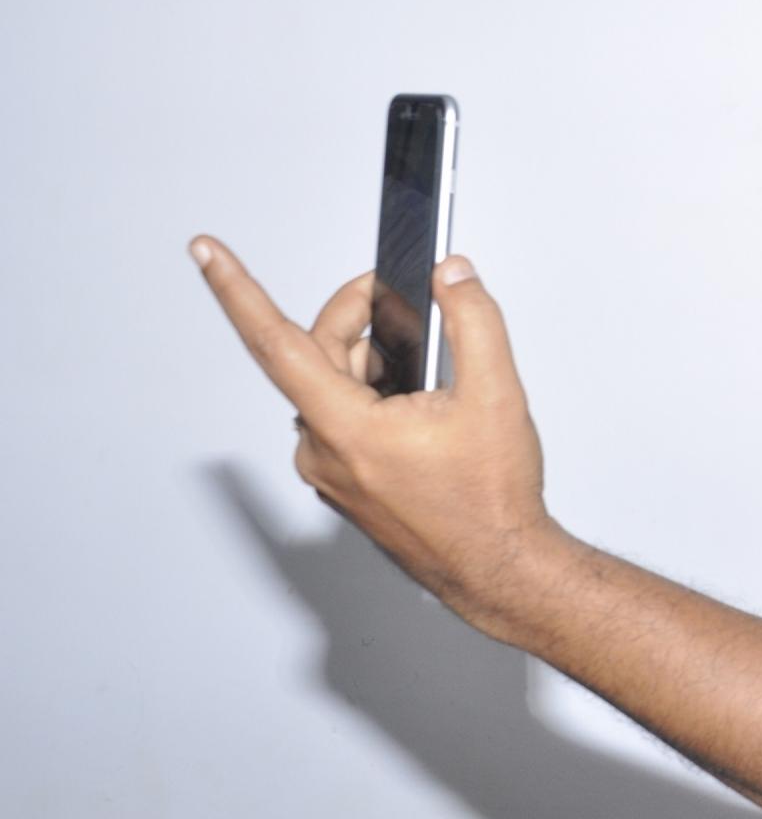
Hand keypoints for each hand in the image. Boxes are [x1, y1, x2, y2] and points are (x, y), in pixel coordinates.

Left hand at [189, 236, 560, 634]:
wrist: (498, 566)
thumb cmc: (490, 499)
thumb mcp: (496, 395)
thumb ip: (473, 320)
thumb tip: (452, 276)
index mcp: (348, 429)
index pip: (277, 343)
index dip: (237, 290)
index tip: (207, 252)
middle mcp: (324, 452)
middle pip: (315, 355)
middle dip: (357, 317)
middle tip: (400, 297)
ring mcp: (330, 471)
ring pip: (331, 386)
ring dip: (372, 361)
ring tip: (428, 371)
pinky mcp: (343, 482)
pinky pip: (340, 417)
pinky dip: (372, 394)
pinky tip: (419, 403)